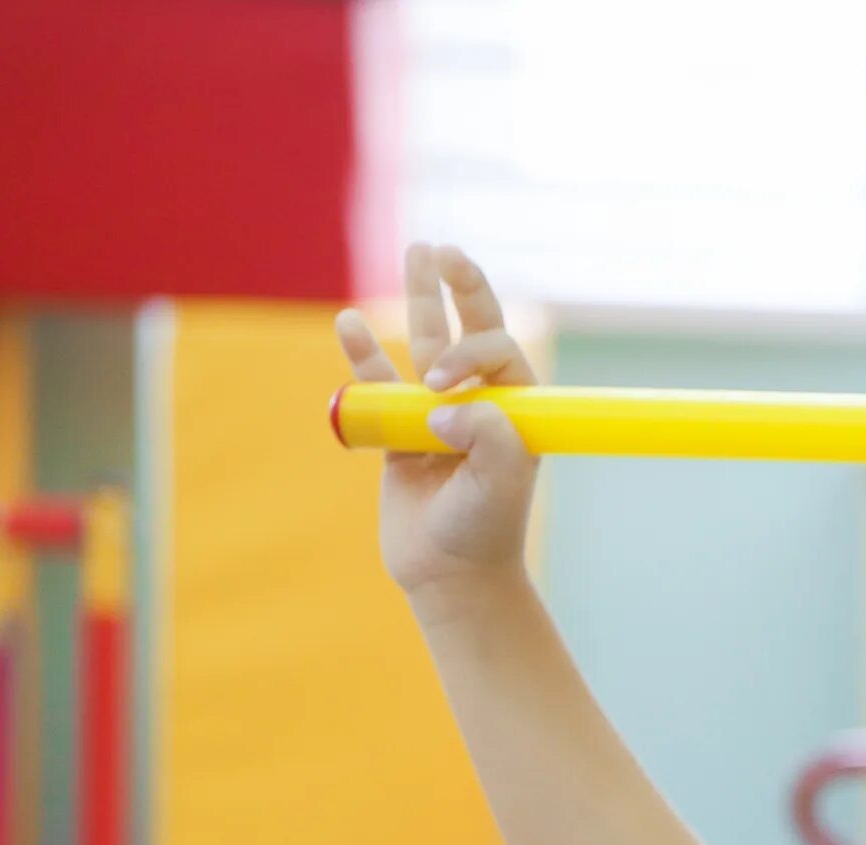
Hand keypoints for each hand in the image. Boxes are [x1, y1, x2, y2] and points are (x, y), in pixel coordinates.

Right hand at [337, 243, 537, 599]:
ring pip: (425, 345)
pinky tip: (351, 322)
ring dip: (421, 300)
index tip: (441, 386)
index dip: (467, 352)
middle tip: (443, 250)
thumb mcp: (500, 481)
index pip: (496, 350)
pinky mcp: (400, 432)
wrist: (450, 574)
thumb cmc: (486, 528)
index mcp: (515, 408)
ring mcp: (438, 414)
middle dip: (461, 288)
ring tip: (418, 251)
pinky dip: (363, 354)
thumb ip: (486, 434)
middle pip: (471, 329)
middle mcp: (480, 403)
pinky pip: (378, 385)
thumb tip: (438, 401)